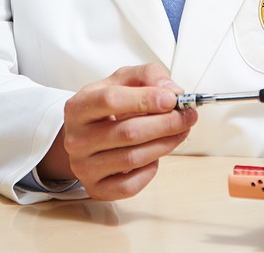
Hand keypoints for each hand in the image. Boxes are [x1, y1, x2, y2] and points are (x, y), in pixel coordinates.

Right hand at [38, 63, 196, 199]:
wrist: (86, 133)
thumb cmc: (107, 105)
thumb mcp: (123, 80)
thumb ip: (148, 76)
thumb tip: (171, 91)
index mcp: (78, 106)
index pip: (111, 100)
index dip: (145, 99)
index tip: (172, 99)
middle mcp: (76, 138)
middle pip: (127, 132)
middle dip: (165, 123)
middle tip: (188, 116)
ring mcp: (83, 166)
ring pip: (132, 158)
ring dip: (165, 144)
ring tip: (181, 131)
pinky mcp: (96, 188)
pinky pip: (129, 185)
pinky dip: (149, 170)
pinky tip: (156, 155)